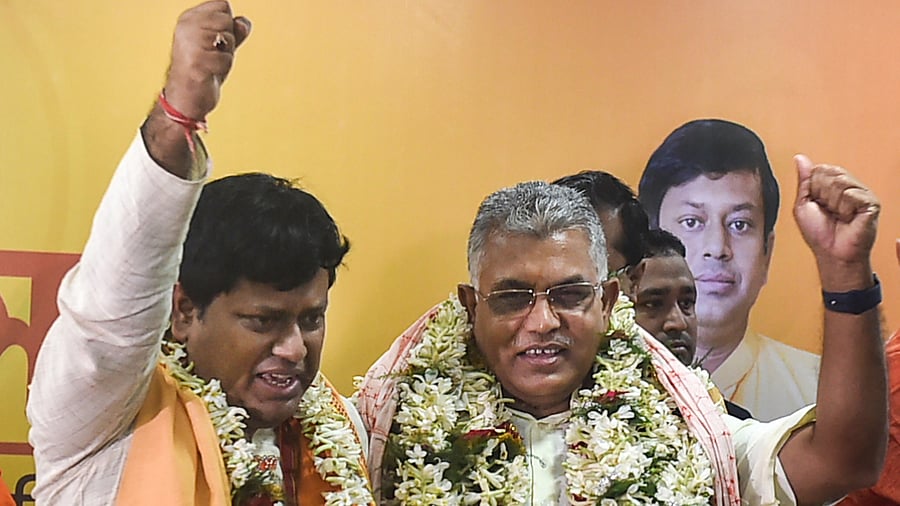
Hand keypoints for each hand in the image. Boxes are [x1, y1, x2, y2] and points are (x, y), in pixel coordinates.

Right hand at [163, 1, 250, 119]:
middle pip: (227, 20)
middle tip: (211, 56)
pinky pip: (226, 59)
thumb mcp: (220, 48)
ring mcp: (189, 43)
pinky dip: (222, 69)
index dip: (226, 25)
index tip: (213, 42)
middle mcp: (186, 26)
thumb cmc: (202, 72)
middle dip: (227, 41)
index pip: (222, 4)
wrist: (185, 99)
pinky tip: (208, 74)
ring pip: (227, 39)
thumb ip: (234, 32)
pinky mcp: (196, 61)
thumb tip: (244, 22)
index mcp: (189, 18)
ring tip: (209, 64)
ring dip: (225, 56)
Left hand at [793, 154, 879, 270]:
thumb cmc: (819, 234)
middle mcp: (848, 186)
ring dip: (833, 203)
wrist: (832, 253)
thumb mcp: (803, 205)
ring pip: (840, 182)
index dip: (813, 188)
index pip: (820, 169)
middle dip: (822, 195)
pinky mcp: (871, 202)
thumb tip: (800, 159)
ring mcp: (861, 193)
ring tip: (838, 215)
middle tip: (828, 210)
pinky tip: (848, 218)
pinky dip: (845, 209)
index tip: (817, 204)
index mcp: (832, 185)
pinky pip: (852, 194)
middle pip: (830, 172)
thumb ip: (804, 181)